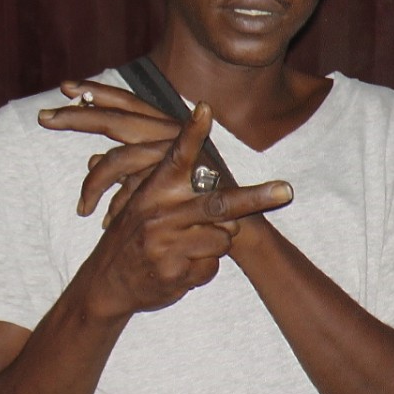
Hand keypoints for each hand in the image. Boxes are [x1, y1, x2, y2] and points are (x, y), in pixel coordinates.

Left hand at [38, 79, 180, 222]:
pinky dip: (116, 205)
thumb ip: (123, 170)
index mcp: (164, 127)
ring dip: (94, 186)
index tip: (65, 87)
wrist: (233, 223)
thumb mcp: (153, 179)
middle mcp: (168, 132)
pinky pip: (132, 188)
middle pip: (114, 118)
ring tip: (81, 210)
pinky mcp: (175, 176)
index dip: (98, 92)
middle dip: (77, 116)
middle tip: (43, 117)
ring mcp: (172, 153)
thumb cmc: (192, 200)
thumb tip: (89, 162)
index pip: (126, 102)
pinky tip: (105, 221)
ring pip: (118, 159)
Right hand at [79, 101, 292, 317]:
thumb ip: (172, 183)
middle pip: (218, 202)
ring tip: (189, 247)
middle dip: (256, 197)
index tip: (205, 110)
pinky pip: (212, 267)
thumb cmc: (134, 237)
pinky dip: (204, 269)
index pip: (175, 157)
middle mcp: (158, 214)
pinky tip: (183, 268)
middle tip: (285, 190)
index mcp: (152, 191)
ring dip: (216, 243)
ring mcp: (165, 245)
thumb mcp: (142, 203)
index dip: (191, 134)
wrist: (108, 283)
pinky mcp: (172, 272)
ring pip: (222, 238)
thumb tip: (201, 171)